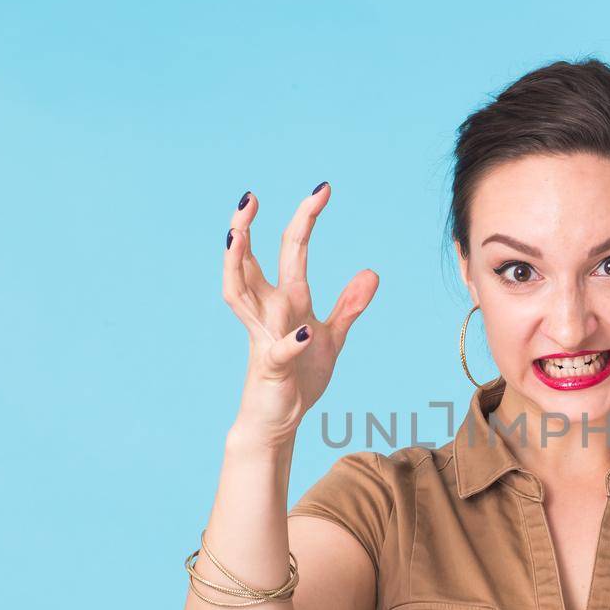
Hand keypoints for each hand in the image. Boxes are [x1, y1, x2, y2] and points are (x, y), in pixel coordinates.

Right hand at [222, 184, 378, 438]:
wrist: (278, 420)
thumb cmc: (299, 375)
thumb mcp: (332, 337)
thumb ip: (349, 305)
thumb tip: (371, 272)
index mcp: (286, 300)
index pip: (292, 251)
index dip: (305, 219)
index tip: (322, 189)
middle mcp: (269, 312)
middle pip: (249, 263)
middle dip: (244, 229)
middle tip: (248, 196)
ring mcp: (265, 338)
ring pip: (241, 295)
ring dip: (238, 265)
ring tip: (238, 234)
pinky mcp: (272, 369)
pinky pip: (278, 351)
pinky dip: (291, 341)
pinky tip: (305, 330)